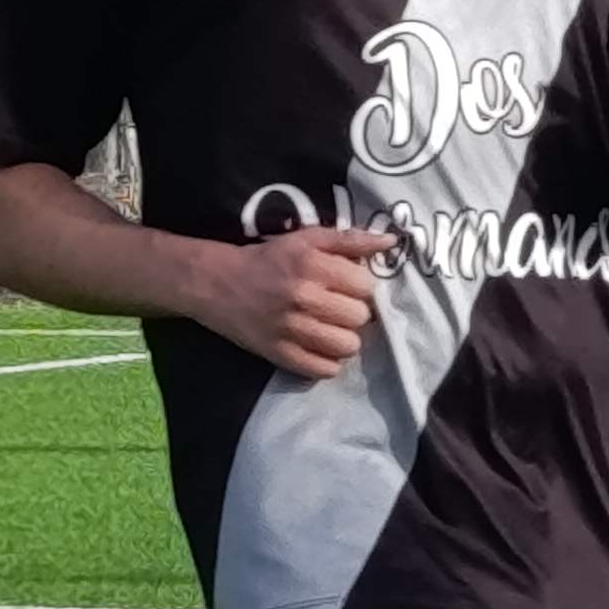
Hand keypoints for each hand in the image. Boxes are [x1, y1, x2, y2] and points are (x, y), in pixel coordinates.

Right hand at [196, 225, 397, 380]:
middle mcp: (303, 297)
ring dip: (343, 338)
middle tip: (337, 307)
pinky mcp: (279, 354)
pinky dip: (326, 361)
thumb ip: (350, 240)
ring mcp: (290, 329)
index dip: (360, 286)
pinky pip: (324, 370)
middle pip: (360, 317)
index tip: (346, 286)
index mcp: (312, 264)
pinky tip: (317, 346)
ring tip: (329, 328)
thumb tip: (391, 242)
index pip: (366, 286)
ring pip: (348, 347)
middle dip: (353, 312)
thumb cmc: (269, 259)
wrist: (217, 283)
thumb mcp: (307, 238)